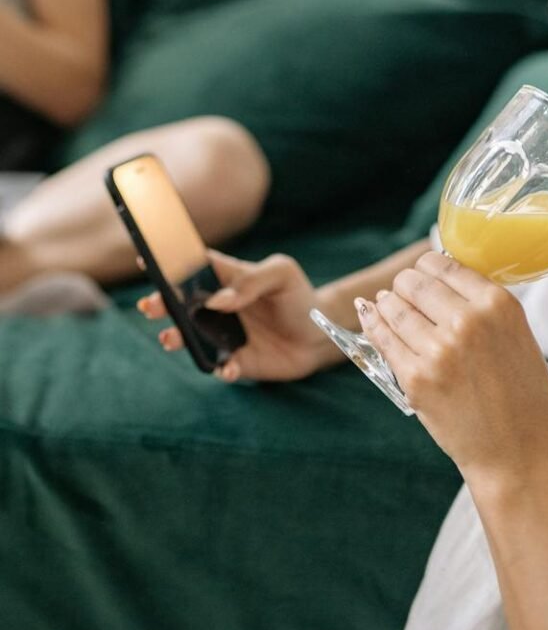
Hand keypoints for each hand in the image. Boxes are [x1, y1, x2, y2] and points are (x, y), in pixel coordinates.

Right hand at [137, 249, 340, 381]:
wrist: (320, 335)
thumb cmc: (299, 297)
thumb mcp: (282, 275)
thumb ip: (252, 281)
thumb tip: (217, 301)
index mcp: (230, 278)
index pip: (196, 267)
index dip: (171, 264)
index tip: (145, 261)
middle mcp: (221, 307)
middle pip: (183, 303)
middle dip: (162, 303)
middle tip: (150, 307)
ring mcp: (225, 334)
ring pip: (192, 337)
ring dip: (177, 338)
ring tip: (168, 339)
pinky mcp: (236, 360)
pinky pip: (220, 366)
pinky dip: (220, 368)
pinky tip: (229, 366)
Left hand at [357, 251, 547, 480]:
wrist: (522, 454)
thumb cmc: (526, 398)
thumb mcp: (517, 335)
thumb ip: (482, 305)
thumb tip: (441, 280)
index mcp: (498, 304)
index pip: (443, 264)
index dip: (427, 268)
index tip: (424, 274)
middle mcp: (467, 321)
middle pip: (414, 282)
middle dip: (405, 286)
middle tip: (403, 293)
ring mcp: (439, 350)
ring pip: (393, 307)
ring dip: (387, 304)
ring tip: (385, 305)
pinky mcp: (416, 379)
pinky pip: (383, 340)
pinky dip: (374, 327)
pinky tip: (372, 320)